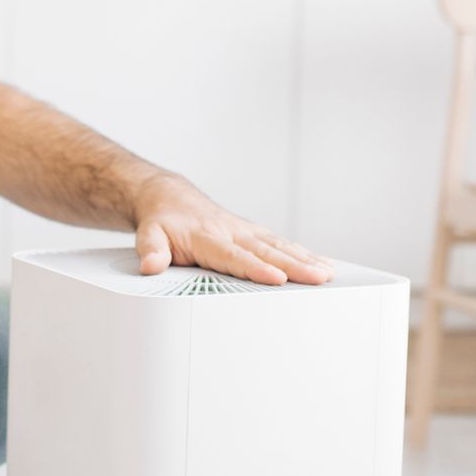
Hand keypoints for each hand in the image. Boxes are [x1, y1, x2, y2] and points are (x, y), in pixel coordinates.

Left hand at [131, 174, 334, 285]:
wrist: (170, 198)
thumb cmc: (162, 222)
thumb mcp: (148, 235)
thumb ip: (151, 251)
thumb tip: (151, 266)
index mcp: (206, 236)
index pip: (233, 256)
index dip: (256, 268)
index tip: (276, 278)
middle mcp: (230, 232)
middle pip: (266, 250)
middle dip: (294, 265)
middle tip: (318, 277)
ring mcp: (244, 231)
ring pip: (278, 245)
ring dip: (305, 259)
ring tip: (327, 273)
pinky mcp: (252, 233)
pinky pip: (280, 242)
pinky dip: (302, 253)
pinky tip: (321, 263)